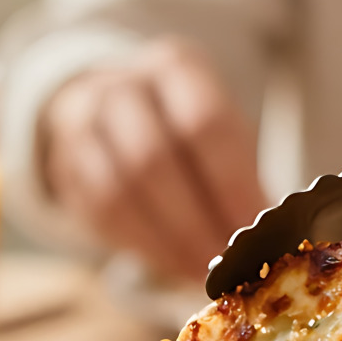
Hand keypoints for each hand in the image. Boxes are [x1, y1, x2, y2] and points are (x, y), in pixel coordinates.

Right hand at [39, 38, 265, 278]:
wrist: (111, 110)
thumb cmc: (183, 129)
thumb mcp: (222, 134)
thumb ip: (243, 180)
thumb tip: (275, 241)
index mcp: (175, 67)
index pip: (204, 123)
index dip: (231, 184)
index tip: (253, 233)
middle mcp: (122, 87)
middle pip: (154, 159)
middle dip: (194, 222)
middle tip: (225, 265)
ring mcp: (84, 124)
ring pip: (119, 191)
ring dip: (165, 242)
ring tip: (200, 272)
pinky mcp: (67, 166)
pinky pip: (101, 213)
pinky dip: (141, 246)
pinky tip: (171, 263)